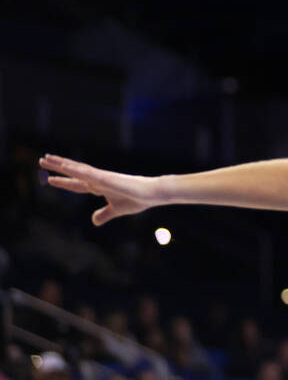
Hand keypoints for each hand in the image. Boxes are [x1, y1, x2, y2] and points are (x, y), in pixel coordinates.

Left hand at [39, 154, 162, 224]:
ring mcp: (102, 177)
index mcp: (99, 187)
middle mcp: (98, 180)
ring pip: (77, 169)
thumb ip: (104, 214)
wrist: (152, 194)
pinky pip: (88, 173)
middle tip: (42, 160)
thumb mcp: (116, 210)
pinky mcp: (107, 178)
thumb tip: (93, 221)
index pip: (77, 184)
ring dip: (62, 164)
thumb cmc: (137, 199)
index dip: (63, 182)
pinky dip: (76, 170)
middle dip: (57, 167)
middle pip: (73, 172)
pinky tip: (66, 166)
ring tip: (47, 158)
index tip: (50, 179)